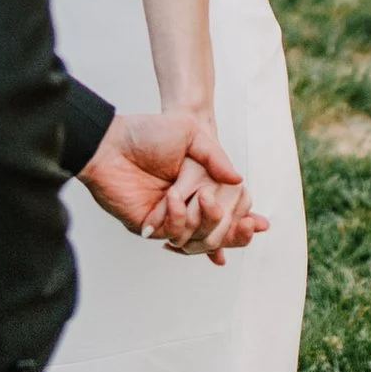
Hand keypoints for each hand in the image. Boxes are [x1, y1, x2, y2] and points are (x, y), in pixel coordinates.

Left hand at [75, 112, 268, 260]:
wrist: (111, 141)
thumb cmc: (148, 133)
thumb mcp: (190, 134)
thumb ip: (216, 157)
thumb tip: (239, 181)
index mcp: (200, 187)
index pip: (229, 214)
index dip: (245, 223)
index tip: (259, 223)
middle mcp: (186, 206)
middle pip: (218, 233)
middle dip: (231, 229)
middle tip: (244, 221)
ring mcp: (168, 218)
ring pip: (198, 238)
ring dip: (203, 220)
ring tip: (201, 198)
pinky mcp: (149, 226)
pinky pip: (172, 234)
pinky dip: (176, 217)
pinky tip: (172, 199)